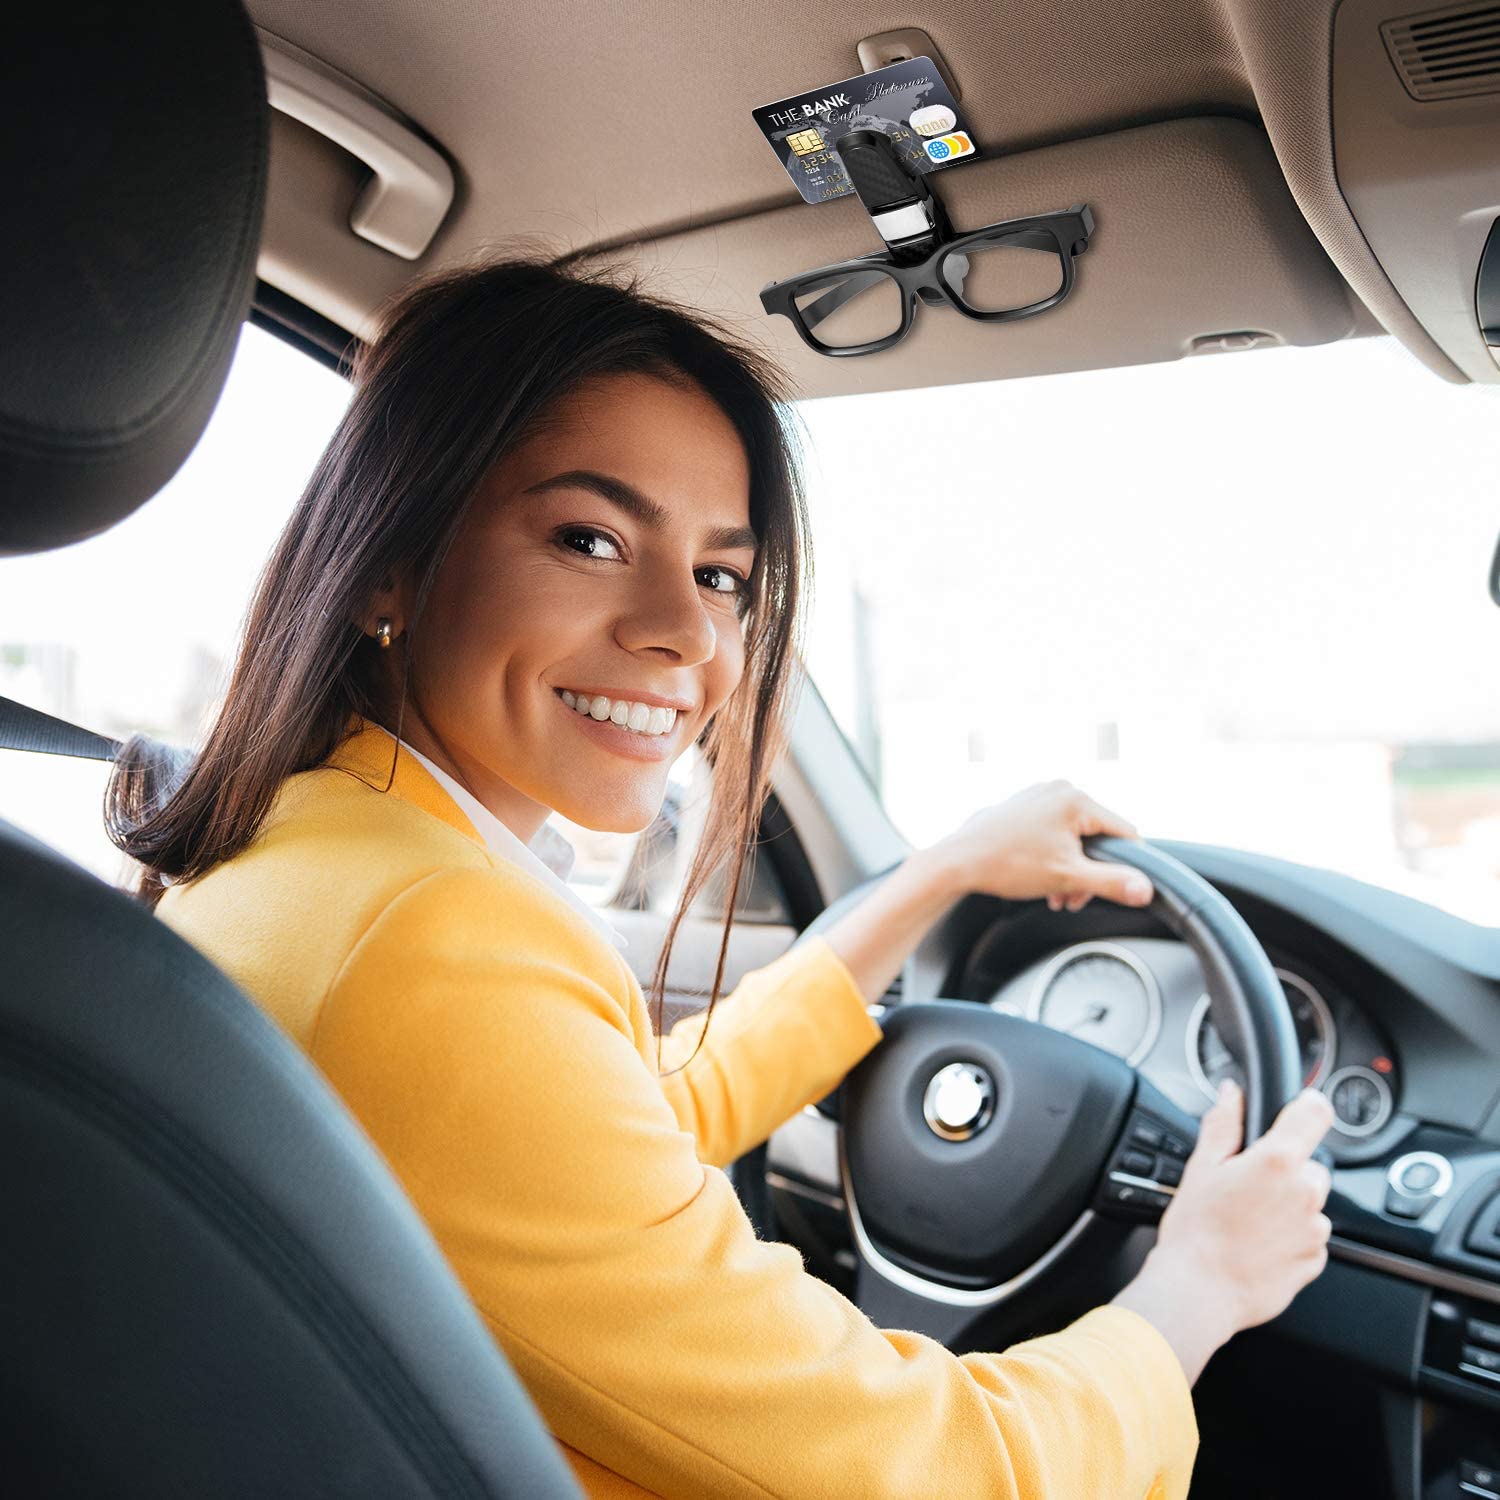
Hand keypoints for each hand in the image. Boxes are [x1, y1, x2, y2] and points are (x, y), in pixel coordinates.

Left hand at [926, 780, 1153, 911]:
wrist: (957, 862)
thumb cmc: (1007, 864)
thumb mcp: (1067, 877)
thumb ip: (1111, 883)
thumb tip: (1146, 890)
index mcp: (1076, 799)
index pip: (1125, 833)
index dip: (1124, 866)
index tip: (1110, 889)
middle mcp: (1059, 790)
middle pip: (1097, 837)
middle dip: (1088, 873)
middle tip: (1071, 898)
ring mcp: (1039, 795)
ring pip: (1074, 838)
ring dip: (1070, 870)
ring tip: (1055, 893)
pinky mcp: (1024, 806)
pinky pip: (1054, 832)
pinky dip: (1053, 857)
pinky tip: (1042, 879)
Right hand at [1114, 1079, 1334, 1381]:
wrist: (1198, 1292)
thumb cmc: (1195, 1232)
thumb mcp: (1200, 1167)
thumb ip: (1223, 1123)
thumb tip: (1231, 1093)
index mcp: (1277, 1161)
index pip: (1315, 1113)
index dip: (1307, 1106)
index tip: (1299, 1110)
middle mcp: (1305, 1193)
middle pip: (1310, 1164)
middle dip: (1286, 1170)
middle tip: (1248, 1187)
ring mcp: (1314, 1230)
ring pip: (1310, 1203)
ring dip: (1289, 1206)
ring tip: (1249, 1221)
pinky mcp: (1314, 1261)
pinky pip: (1310, 1237)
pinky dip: (1291, 1237)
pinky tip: (1258, 1243)